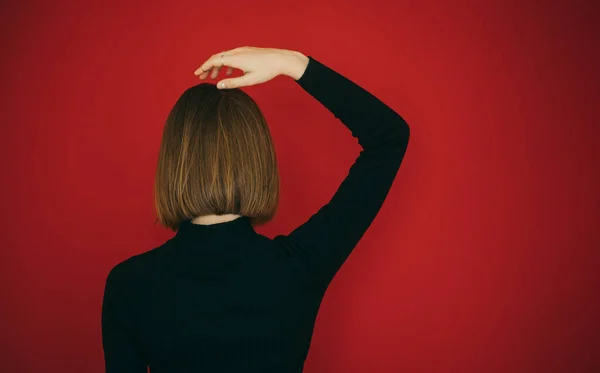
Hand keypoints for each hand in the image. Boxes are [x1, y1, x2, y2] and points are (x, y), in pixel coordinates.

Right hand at [193, 46, 307, 88]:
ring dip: (217, 67)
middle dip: (207, 68)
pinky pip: (232, 57)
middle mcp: (237, 52)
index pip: (214, 61)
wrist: (281, 59)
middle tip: (201, 77)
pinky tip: (228, 73)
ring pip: (224, 57)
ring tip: (212, 77)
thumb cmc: (267, 71)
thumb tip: (218, 85)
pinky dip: (226, 65)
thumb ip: (233, 83)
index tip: (196, 74)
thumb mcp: (249, 80)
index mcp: (235, 59)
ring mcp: (242, 50)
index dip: (203, 67)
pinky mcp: (247, 51)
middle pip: (217, 58)